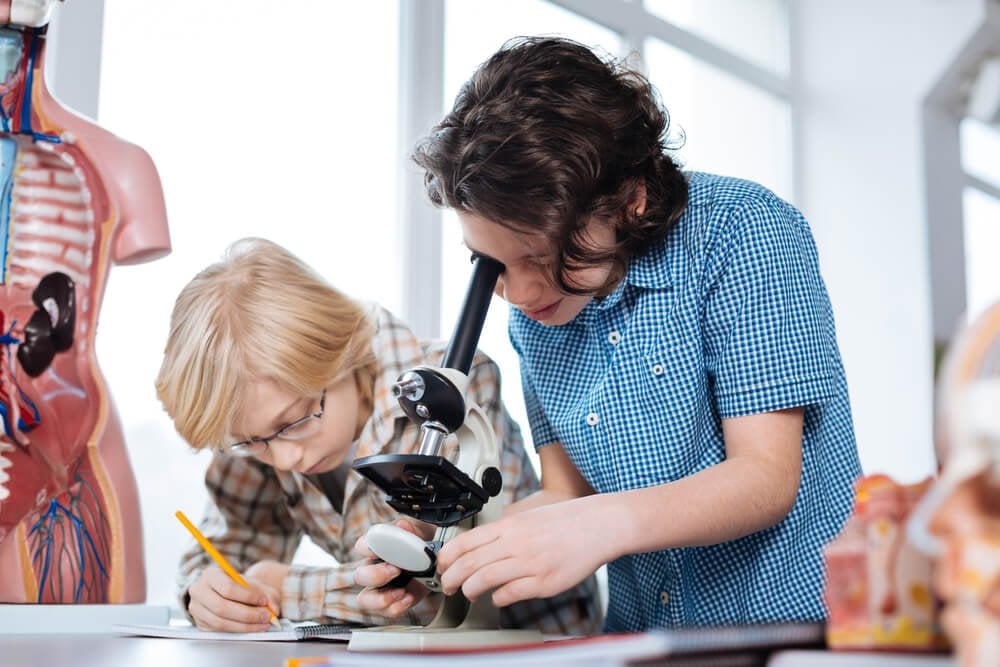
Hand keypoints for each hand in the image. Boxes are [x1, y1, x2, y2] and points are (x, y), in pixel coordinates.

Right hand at [186, 564, 282, 631]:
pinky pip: (219, 631)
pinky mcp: (200, 624)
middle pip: (222, 607)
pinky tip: (252, 628)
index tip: (263, 601)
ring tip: (262, 624)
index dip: (247, 596)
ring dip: (245, 626)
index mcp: (210, 575)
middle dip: (248, 614)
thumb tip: (274, 609)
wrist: (226, 593)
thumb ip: (267, 593)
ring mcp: (196, 609)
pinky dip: (238, 631)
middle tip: (266, 616)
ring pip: (220, 622)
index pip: (227, 588)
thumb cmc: (240, 586)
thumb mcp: (254, 584)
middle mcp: (198, 591)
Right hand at [354, 519, 434, 618]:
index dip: (367, 549)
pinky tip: (409, 597)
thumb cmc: (421, 546)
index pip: (361, 546)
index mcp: (377, 548)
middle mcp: (373, 568)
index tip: (380, 550)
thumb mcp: (420, 533)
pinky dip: (397, 607)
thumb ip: (410, 529)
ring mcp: (379, 588)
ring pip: (364, 599)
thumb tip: (402, 526)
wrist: (436, 565)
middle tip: (396, 570)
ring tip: (401, 592)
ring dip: (382, 598)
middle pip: (360, 576)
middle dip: (376, 575)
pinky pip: (385, 611)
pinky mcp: (390, 603)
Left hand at [436, 497, 614, 606]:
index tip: (441, 566)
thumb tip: (477, 546)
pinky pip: (509, 594)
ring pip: (483, 580)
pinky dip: (497, 598)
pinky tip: (497, 597)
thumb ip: (502, 530)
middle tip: (447, 586)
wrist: (598, 525)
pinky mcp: (544, 582)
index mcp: (509, 525)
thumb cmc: (564, 521)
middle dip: (450, 579)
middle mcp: (515, 542)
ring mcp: (529, 563)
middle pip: (468, 563)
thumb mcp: (527, 517)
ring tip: (468, 593)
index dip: (446, 558)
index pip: (464, 542)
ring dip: (469, 590)